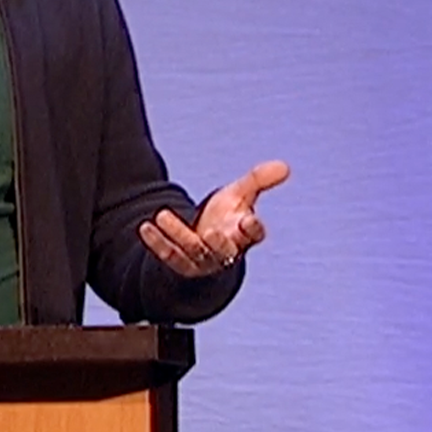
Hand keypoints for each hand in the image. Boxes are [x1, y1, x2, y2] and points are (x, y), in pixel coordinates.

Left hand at [138, 160, 287, 277]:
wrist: (205, 238)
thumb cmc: (227, 216)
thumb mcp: (241, 194)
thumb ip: (259, 180)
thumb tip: (284, 166)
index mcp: (245, 234)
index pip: (254, 234)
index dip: (253, 228)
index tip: (249, 219)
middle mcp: (227, 250)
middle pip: (225, 251)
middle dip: (218, 243)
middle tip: (210, 232)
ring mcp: (204, 260)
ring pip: (193, 251)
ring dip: (178, 235)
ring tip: (162, 215)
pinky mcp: (183, 264)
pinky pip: (170, 256)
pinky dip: (158, 243)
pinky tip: (146, 227)